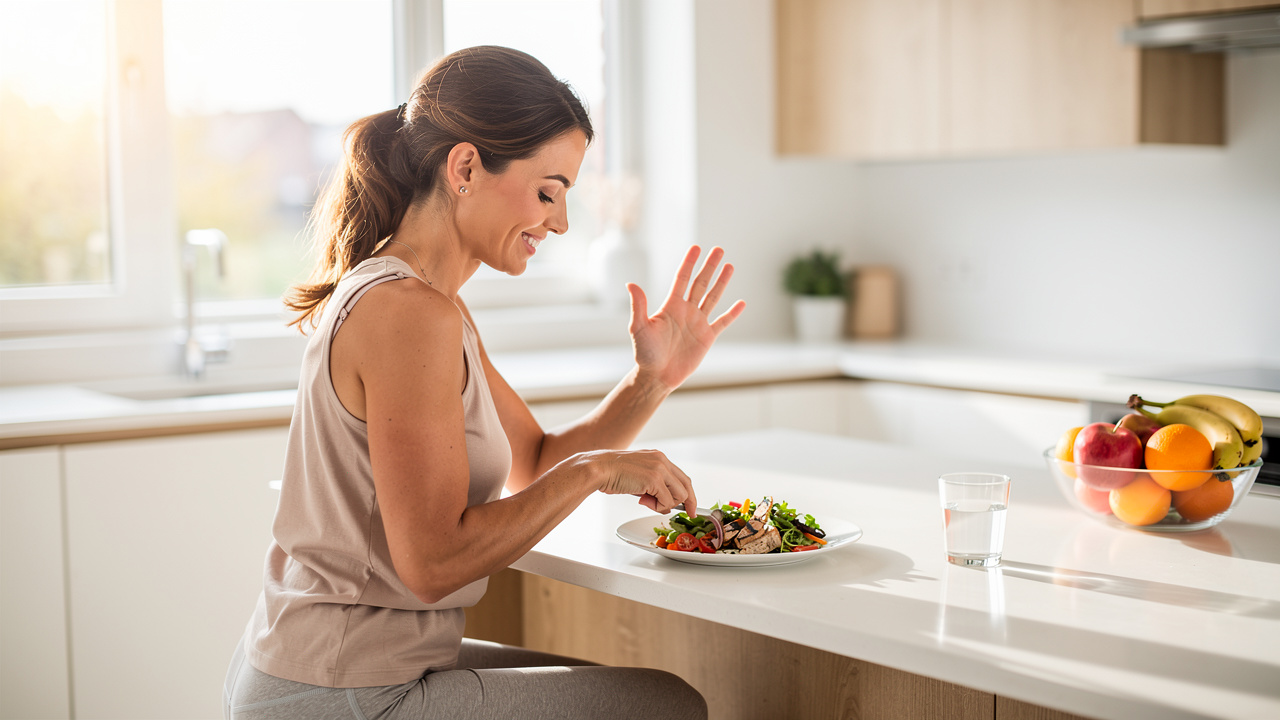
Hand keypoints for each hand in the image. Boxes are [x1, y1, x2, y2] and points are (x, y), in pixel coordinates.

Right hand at [586, 449, 696, 514]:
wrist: (600, 469)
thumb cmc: (613, 473)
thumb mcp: (639, 477)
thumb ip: (654, 487)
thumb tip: (665, 504)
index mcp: (658, 457)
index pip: (681, 477)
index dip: (688, 493)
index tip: (690, 506)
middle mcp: (662, 460)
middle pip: (686, 485)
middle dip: (688, 502)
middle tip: (687, 513)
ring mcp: (660, 469)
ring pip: (679, 495)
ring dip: (665, 504)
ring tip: (646, 501)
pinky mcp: (654, 479)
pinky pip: (666, 501)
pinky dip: (658, 507)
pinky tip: (643, 501)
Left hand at [628, 246, 745, 391]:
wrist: (657, 376)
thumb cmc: (645, 353)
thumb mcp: (639, 328)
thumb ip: (639, 306)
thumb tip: (631, 284)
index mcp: (671, 306)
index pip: (682, 279)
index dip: (689, 263)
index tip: (696, 248)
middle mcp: (686, 311)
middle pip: (700, 283)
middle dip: (709, 266)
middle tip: (718, 249)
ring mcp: (697, 323)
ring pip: (712, 298)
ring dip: (721, 282)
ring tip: (730, 266)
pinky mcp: (707, 338)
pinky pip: (722, 322)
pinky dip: (732, 313)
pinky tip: (741, 303)